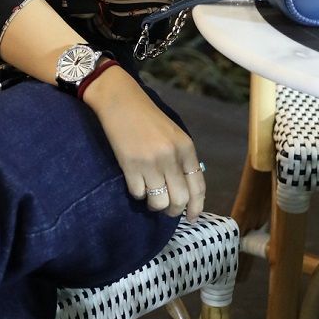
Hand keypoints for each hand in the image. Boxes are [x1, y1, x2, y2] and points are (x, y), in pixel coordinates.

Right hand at [83, 66, 204, 217]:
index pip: (198, 186)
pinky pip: (138, 194)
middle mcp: (171, 157)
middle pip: (180, 199)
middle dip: (174, 210)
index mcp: (186, 148)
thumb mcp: (174, 135)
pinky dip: (138, 194)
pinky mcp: (130, 166)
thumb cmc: (147, 118)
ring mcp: (150, 162)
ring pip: (159, 202)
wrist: (120, 101)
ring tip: (150, 197)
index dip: (197, 207)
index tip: (192, 217)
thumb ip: (182, 160)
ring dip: (155, 205)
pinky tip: (136, 184)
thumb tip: (185, 191)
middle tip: (168, 209)